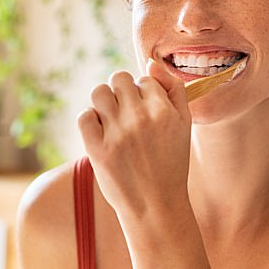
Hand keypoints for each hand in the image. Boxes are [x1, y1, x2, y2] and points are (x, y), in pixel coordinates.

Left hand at [77, 59, 191, 222]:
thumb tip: (151, 63)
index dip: (144, 93)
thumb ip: (174, 90)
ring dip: (104, 102)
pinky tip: (101, 132)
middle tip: (126, 113)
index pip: (145, 79)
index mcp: (164, 111)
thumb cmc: (171, 164)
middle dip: (122, 91)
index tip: (146, 113)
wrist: (156, 206)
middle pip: (119, 78)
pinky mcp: (97, 150)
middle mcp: (140, 118)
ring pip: (99, 92)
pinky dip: (90, 120)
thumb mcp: (185, 125)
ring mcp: (117, 134)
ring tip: (112, 120)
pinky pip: (84, 116)